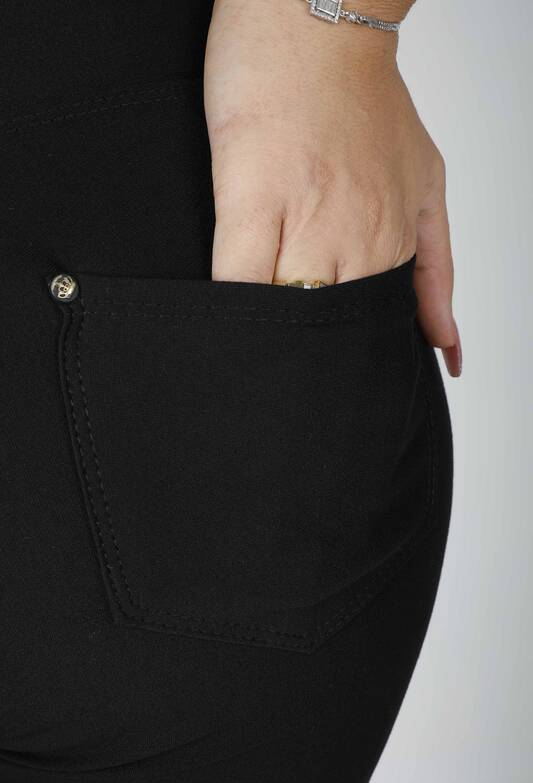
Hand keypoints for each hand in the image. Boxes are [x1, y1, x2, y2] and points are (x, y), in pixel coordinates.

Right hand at [204, 0, 461, 375]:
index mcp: (392, 239)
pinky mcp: (249, 195)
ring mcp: (302, 217)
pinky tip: (222, 334)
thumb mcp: (427, 185)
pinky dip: (231, 314)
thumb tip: (446, 346)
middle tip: (292, 397)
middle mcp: (355, 236)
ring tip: (253, 371)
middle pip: (332, 334)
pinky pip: (237, 278)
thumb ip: (437, 268)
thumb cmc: (363, 102)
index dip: (345, 366)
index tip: (328, 391)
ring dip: (273, 347)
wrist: (314, 22)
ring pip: (289, 316)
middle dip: (310, 367)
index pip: (370, 333)